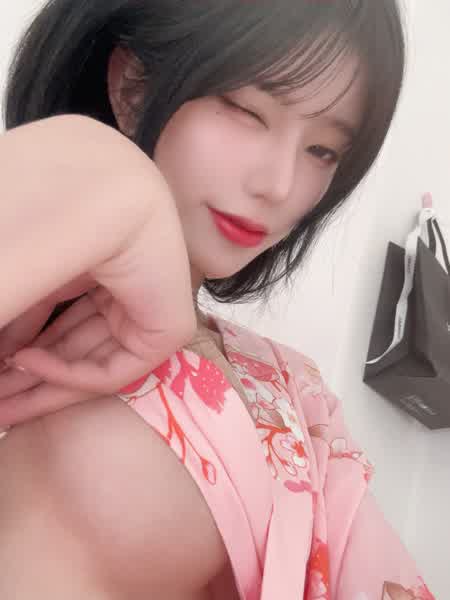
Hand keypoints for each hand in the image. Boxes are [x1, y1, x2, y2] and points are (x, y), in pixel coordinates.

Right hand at [0, 115, 195, 429]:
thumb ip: (20, 318)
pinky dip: (73, 376)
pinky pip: (118, 367)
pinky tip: (28, 366)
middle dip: (30, 373)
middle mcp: (121, 284)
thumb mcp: (31, 280)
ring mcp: (147, 305)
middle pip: (72, 342)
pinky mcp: (169, 327)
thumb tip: (4, 356)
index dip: (21, 347)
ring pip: (92, 358)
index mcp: (97, 263)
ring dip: (46, 384)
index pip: (59, 318)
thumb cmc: (52, 215)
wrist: (96, 191)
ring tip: (2, 406)